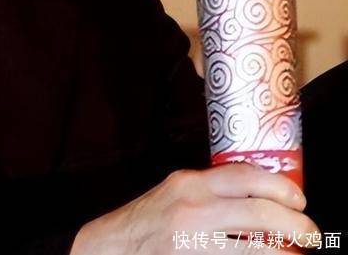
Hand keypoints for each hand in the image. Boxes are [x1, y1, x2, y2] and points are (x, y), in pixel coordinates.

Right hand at [69, 163, 319, 253]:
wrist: (112, 247)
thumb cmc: (147, 221)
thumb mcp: (176, 192)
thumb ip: (208, 191)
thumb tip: (256, 195)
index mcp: (190, 184)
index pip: (244, 175)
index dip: (279, 187)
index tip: (299, 199)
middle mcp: (193, 210)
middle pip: (258, 213)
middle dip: (294, 224)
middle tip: (311, 233)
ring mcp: (193, 243)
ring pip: (255, 248)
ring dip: (283, 253)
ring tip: (295, 253)